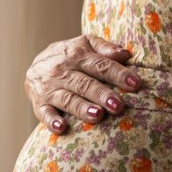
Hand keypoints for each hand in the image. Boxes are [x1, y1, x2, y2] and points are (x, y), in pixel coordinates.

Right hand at [24, 35, 138, 133]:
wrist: (35, 65)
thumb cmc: (70, 56)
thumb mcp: (85, 44)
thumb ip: (104, 48)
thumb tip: (125, 55)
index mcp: (76, 54)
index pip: (100, 65)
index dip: (118, 74)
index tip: (135, 83)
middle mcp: (62, 71)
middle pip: (84, 83)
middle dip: (101, 94)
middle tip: (118, 105)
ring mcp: (49, 88)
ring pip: (67, 99)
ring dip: (82, 108)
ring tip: (98, 116)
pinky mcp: (39, 104)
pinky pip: (44, 113)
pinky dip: (51, 121)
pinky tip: (61, 127)